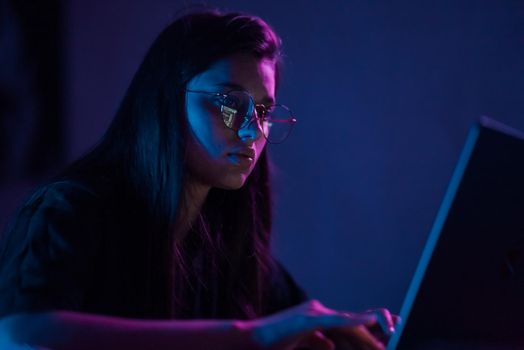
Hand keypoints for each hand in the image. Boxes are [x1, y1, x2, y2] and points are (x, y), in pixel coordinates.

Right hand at [246, 300, 397, 349]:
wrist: (249, 341)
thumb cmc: (272, 344)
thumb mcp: (298, 343)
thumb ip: (315, 342)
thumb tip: (329, 345)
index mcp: (317, 320)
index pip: (346, 325)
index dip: (367, 328)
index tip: (388, 332)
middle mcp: (317, 313)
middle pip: (351, 322)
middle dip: (376, 328)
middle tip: (399, 330)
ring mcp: (312, 314)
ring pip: (347, 322)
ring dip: (370, 329)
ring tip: (392, 330)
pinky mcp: (308, 320)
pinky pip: (335, 321)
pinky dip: (354, 322)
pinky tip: (370, 323)